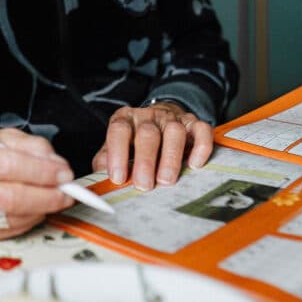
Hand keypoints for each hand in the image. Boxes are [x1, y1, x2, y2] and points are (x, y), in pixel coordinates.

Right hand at [0, 128, 74, 241]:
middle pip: (10, 197)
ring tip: (52, 200)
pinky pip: (5, 232)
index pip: (7, 164)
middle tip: (66, 193)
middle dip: (47, 196)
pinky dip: (26, 222)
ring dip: (40, 210)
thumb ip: (28, 145)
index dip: (41, 171)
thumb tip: (55, 164)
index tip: (63, 173)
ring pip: (10, 217)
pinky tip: (33, 211)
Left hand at [91, 102, 211, 190]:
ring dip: (171, 157)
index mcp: (125, 119)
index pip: (119, 130)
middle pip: (147, 133)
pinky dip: (200, 147)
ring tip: (166, 180)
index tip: (118, 178)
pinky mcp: (193, 123)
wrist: (159, 117)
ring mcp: (172, 118)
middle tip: (144, 185)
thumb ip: (106, 160)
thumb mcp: (115, 146)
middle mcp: (149, 116)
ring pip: (175, 131)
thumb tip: (100, 180)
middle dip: (145, 160)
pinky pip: (201, 130)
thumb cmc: (134, 140)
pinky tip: (194, 164)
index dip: (117, 154)